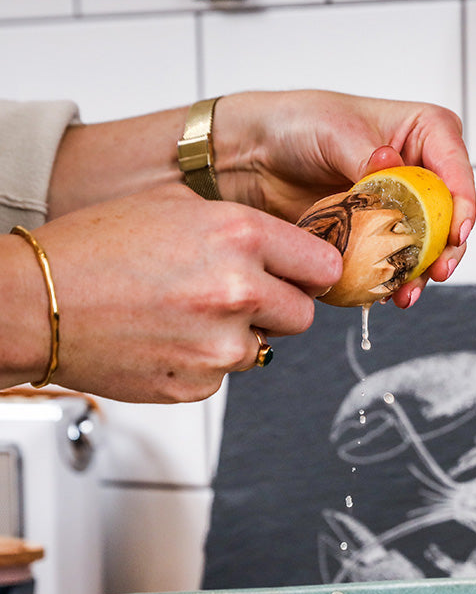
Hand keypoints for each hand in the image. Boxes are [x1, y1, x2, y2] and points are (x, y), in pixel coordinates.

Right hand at [26, 184, 340, 401]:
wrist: (34, 304)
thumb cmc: (95, 252)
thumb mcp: (177, 210)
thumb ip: (245, 233)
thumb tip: (295, 256)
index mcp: (238, 235)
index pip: (323, 264)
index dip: (313, 271)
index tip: (306, 275)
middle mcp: (237, 289)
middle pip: (304, 313)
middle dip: (280, 306)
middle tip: (238, 295)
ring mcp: (221, 343)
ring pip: (266, 346)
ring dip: (240, 334)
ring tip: (185, 312)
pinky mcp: (202, 383)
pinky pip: (227, 373)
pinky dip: (206, 360)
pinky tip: (168, 337)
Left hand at [212, 91, 475, 307]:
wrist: (255, 157)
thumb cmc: (298, 124)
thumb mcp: (335, 130)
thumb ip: (366, 154)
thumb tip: (390, 164)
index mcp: (425, 134)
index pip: (456, 170)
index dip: (463, 204)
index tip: (457, 233)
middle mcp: (421, 172)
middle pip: (451, 217)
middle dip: (448, 250)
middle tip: (437, 272)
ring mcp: (402, 208)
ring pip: (428, 248)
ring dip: (421, 274)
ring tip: (407, 294)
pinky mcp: (380, 236)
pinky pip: (396, 263)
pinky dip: (393, 281)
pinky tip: (386, 294)